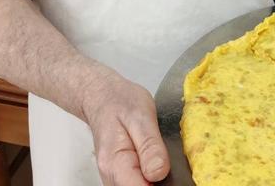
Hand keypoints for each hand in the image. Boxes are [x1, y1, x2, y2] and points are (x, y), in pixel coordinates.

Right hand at [81, 69, 169, 184]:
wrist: (104, 97)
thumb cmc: (120, 102)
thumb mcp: (140, 116)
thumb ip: (150, 145)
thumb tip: (159, 173)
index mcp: (115, 163)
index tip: (170, 172)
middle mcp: (111, 177)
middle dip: (160, 183)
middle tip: (169, 159)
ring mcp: (115, 178)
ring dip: (156, 180)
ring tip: (161, 154)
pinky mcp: (122, 176)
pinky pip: (138, 183)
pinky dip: (150, 177)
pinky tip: (156, 159)